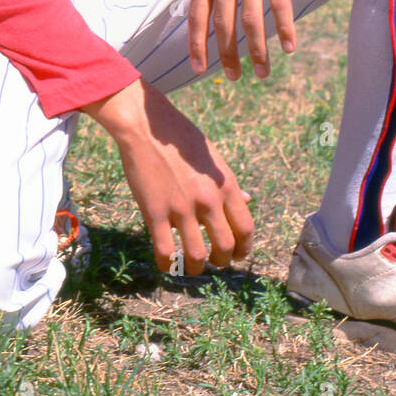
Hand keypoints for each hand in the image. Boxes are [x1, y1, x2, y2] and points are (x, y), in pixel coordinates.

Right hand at [82, 79, 252, 273]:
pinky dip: (168, 265)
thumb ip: (228, 182)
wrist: (147, 127)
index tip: (238, 254)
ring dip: (197, 268)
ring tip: (192, 266)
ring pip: (197, 256)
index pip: (246, 228)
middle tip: (214, 260)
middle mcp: (208, 200)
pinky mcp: (156, 213)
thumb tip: (247, 199)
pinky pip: (165, 252)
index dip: (244, 247)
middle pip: (226, 247)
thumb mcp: (213, 157)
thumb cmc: (181, 138)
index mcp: (225, 184)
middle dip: (222, 260)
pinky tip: (167, 264)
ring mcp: (182, 208)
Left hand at [187, 0, 320, 80]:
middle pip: (223, 25)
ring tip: (264, 72)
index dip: (197, 44)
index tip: (199, 68)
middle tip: (233, 78)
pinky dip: (285, 29)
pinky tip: (290, 46)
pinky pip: (281, 5)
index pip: (196, 15)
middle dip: (227, 56)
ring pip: (252, 22)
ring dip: (258, 52)